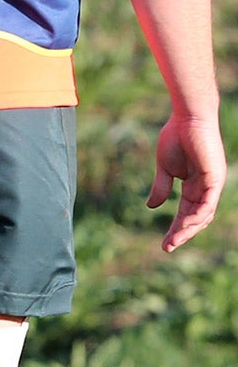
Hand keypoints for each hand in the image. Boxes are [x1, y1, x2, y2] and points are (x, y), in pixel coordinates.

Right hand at [149, 113, 224, 250]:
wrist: (187, 119)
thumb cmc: (175, 138)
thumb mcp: (164, 168)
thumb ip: (161, 187)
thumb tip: (151, 206)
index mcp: (194, 185)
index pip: (186, 213)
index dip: (176, 229)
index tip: (164, 244)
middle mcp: (206, 188)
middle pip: (196, 218)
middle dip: (182, 234)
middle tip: (167, 247)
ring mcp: (212, 183)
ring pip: (203, 214)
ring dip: (188, 229)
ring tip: (174, 241)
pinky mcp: (214, 178)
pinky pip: (208, 203)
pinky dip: (198, 215)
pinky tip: (186, 225)